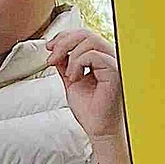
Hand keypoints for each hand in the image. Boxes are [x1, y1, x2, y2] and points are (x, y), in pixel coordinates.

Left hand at [46, 25, 130, 163]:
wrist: (98, 129)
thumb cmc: (90, 110)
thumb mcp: (71, 81)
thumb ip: (65, 64)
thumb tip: (55, 49)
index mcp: (101, 59)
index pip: (84, 35)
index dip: (64, 37)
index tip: (49, 48)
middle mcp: (110, 58)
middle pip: (85, 33)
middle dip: (62, 42)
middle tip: (51, 59)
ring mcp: (114, 63)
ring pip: (89, 40)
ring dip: (69, 54)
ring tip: (67, 74)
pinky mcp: (115, 71)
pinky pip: (93, 55)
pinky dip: (78, 64)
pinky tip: (75, 78)